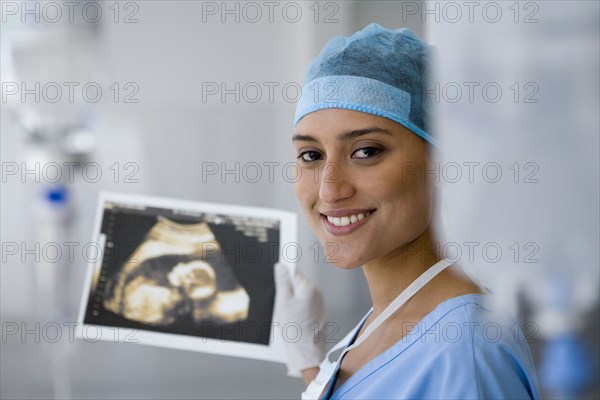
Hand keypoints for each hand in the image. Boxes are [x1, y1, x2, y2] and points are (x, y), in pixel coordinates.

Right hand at [274, 262, 326, 377]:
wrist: (306, 349)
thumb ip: (282, 282)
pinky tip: (295, 318)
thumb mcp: (283, 302)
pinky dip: (300, 307)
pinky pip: (307, 303)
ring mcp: (320, 302)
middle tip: (282, 302)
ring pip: (302, 293)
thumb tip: (281, 266)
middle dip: (289, 289)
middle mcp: (317, 293)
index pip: (295, 272)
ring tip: (289, 313)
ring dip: (294, 299)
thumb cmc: (294, 328)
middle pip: (299, 283)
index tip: (277, 279)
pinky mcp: (320, 311)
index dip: (284, 276)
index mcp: (308, 288)